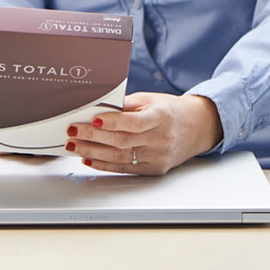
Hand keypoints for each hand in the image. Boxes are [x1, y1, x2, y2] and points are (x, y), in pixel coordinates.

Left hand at [64, 93, 222, 174]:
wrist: (197, 127)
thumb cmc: (170, 111)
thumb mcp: (149, 100)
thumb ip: (125, 105)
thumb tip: (96, 108)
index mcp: (161, 117)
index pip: (134, 122)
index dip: (112, 122)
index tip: (92, 119)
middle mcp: (162, 139)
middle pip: (122, 141)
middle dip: (92, 137)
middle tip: (72, 132)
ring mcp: (159, 157)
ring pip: (120, 157)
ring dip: (93, 153)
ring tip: (74, 146)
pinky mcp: (155, 170)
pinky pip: (126, 168)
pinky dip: (104, 165)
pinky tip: (89, 159)